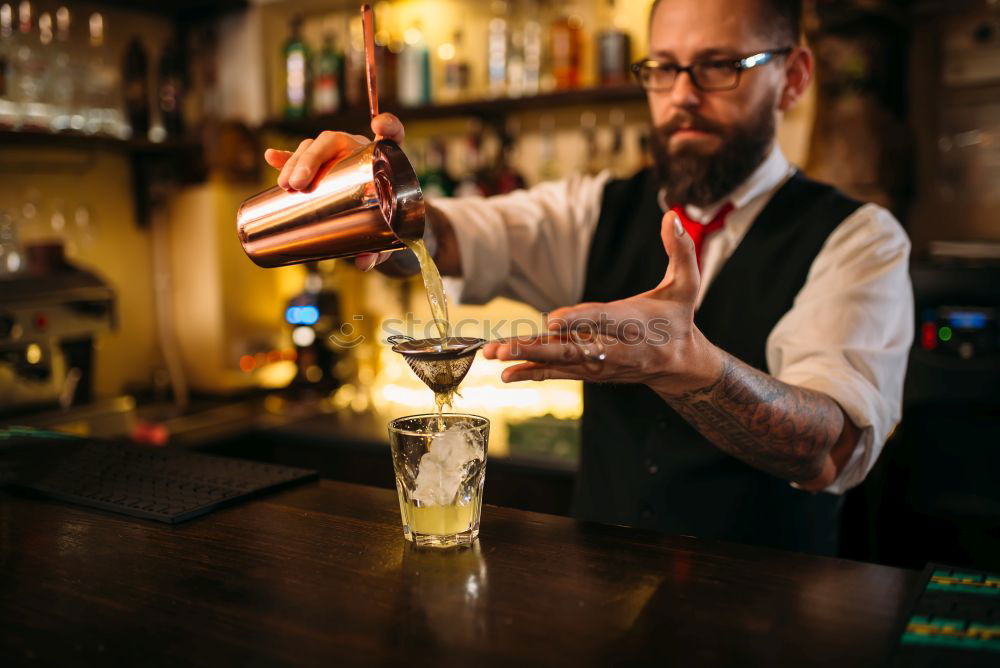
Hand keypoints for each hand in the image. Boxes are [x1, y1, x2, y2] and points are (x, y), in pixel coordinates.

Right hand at [263, 113, 405, 271]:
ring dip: (297, 161)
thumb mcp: (385, 236)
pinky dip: (285, 158)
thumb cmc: (385, 223)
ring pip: (314, 148)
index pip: (392, 135)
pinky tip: (271, 157)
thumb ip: (379, 250)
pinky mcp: (319, 168)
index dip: (389, 126)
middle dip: (313, 158)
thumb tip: (363, 263)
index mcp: (384, 159)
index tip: (379, 127)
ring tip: (287, 184)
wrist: (377, 219)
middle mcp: (359, 151)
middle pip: (334, 141)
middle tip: (301, 183)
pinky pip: (300, 158)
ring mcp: (337, 156)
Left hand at [482, 211, 722, 393]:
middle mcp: (614, 347)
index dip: (579, 319)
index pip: (604, 319)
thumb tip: (674, 215)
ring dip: (525, 358)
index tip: (553, 319)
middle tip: (503, 347)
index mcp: (634, 322)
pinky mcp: (591, 372)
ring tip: (494, 356)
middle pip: (572, 348)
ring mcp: (600, 364)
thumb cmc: (679, 318)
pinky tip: (507, 374)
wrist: (680, 365)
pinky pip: (559, 373)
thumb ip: (681, 251)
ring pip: (559, 362)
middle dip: (537, 348)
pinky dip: (533, 372)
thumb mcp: (687, 284)